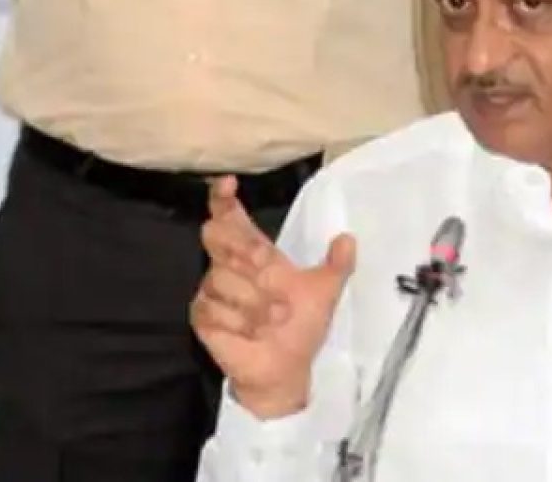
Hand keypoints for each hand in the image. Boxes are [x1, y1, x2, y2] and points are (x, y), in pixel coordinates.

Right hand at [191, 175, 355, 417]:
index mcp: (254, 252)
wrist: (285, 368)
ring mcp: (212, 289)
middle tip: (270, 267)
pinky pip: (214, 308)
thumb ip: (337, 266)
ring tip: (275, 317)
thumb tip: (348, 239)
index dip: (223, 199)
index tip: (229, 184)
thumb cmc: (301, 327)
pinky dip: (240, 322)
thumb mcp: (324, 293)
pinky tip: (254, 333)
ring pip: (221, 278)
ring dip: (254, 301)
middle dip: (244, 250)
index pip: (230, 217)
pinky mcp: (203, 315)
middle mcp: (228, 265)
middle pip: (217, 236)